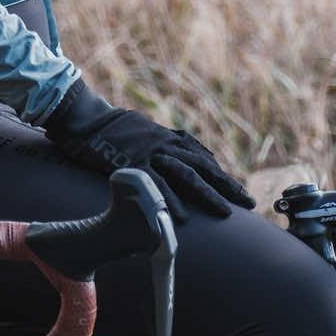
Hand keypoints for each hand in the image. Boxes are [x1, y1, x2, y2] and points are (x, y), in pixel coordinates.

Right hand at [42, 80, 254, 219]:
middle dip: (227, 186)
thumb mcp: (144, 131)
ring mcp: (151, 153)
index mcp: (168, 138)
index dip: (221, 175)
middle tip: (248, 202)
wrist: (87, 118)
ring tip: (225, 213)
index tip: (237, 190)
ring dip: (208, 195)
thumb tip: (177, 151)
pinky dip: (170, 201)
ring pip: (187, 175)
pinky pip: (156, 185)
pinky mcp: (134, 163)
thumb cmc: (113, 128)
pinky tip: (182, 217)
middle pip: (203, 167)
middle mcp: (166, 144)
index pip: (202, 157)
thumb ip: (161, 142)